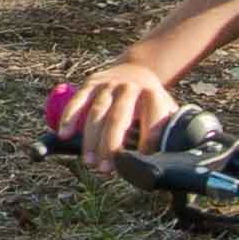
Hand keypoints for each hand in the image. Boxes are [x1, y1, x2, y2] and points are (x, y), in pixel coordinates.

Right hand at [47, 62, 192, 166]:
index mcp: (152, 96)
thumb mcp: (166, 112)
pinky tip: (64, 134)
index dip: (146, 142)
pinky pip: (77, 100)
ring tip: (89, 161)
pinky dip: (69, 117)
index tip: (140, 162)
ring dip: (90, 139)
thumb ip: (169, 133)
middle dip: (110, 146)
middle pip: (118, 119)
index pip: (150, 121)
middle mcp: (130, 88)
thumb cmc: (151, 102)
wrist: (138, 69)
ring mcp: (108, 84)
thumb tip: (174, 163)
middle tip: (106, 169)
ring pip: (96, 112)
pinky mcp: (91, 83)